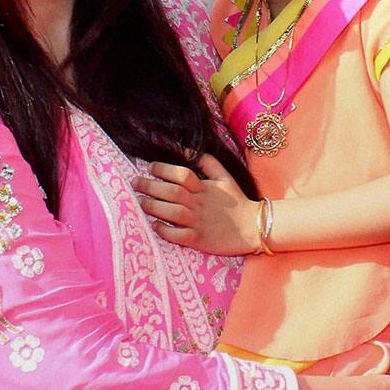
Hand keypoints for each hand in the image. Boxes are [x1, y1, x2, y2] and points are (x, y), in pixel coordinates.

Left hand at [131, 154, 258, 254]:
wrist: (253, 228)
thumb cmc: (236, 201)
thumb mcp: (225, 177)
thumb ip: (208, 162)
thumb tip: (188, 150)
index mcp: (205, 187)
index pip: (182, 174)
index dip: (164, 169)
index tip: (150, 167)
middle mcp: (200, 203)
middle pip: (171, 192)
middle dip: (150, 186)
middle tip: (135, 182)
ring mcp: (199, 222)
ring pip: (172, 212)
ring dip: (153, 206)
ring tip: (142, 202)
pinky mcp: (199, 239)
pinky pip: (178, 236)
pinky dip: (165, 230)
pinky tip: (155, 225)